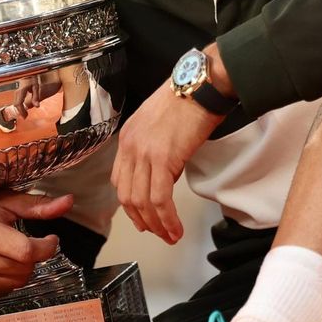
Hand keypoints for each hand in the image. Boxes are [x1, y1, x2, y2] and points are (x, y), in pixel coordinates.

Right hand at [0, 190, 73, 302]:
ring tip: (6, 253)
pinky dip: (5, 280)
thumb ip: (35, 206)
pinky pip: (3, 292)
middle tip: (23, 244)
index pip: (27, 252)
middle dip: (32, 257)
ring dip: (19, 269)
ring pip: (16, 283)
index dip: (46, 247)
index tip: (50, 239)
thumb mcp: (1, 202)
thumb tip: (69, 202)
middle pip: (25, 269)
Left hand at [110, 68, 226, 244]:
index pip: (120, 181)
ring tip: (170, 236)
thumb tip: (167, 175)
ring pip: (142, 202)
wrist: (201, 85)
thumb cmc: (188, 99)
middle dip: (142, 221)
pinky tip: (175, 227)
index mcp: (128, 138)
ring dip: (156, 225)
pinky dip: (167, 218)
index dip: (131, 205)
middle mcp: (130, 146)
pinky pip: (160, 198)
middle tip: (158, 234)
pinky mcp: (163, 159)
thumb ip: (157, 151)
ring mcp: (144, 153)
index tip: (144, 218)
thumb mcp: (161, 126)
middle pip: (127, 196)